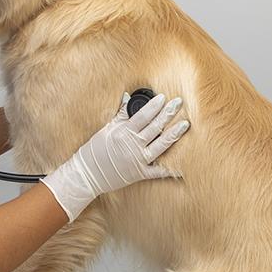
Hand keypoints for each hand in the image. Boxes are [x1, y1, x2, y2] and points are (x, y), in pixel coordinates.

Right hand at [41, 92, 189, 220]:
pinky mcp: (140, 174)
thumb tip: (127, 97)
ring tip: (185, 124)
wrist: (86, 175)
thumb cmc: (94, 151)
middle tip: (179, 103)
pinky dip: (170, 170)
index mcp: (123, 132)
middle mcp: (132, 145)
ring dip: (174, 134)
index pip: (143, 116)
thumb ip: (119, 114)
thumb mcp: (105, 129)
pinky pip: (158, 172)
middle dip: (168, 114)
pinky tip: (183, 165)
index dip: (154, 106)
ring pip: (161, 146)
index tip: (164, 98)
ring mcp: (138, 160)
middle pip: (155, 127)